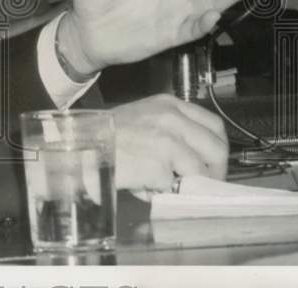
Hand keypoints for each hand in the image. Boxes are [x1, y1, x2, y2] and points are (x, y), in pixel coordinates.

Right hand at [112, 94, 227, 197]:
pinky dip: (163, 191)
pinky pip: (174, 186)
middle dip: (214, 170)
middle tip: (202, 183)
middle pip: (216, 147)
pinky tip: (144, 186)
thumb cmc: (106, 136)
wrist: (82, 146)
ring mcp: (168, 141)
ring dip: (187, 184)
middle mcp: (172, 119)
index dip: (216, 147)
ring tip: (167, 186)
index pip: (213, 124)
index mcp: (169, 105)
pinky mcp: (160, 164)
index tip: (211, 162)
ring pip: (200, 170)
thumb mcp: (142, 118)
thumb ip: (170, 131)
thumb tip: (192, 160)